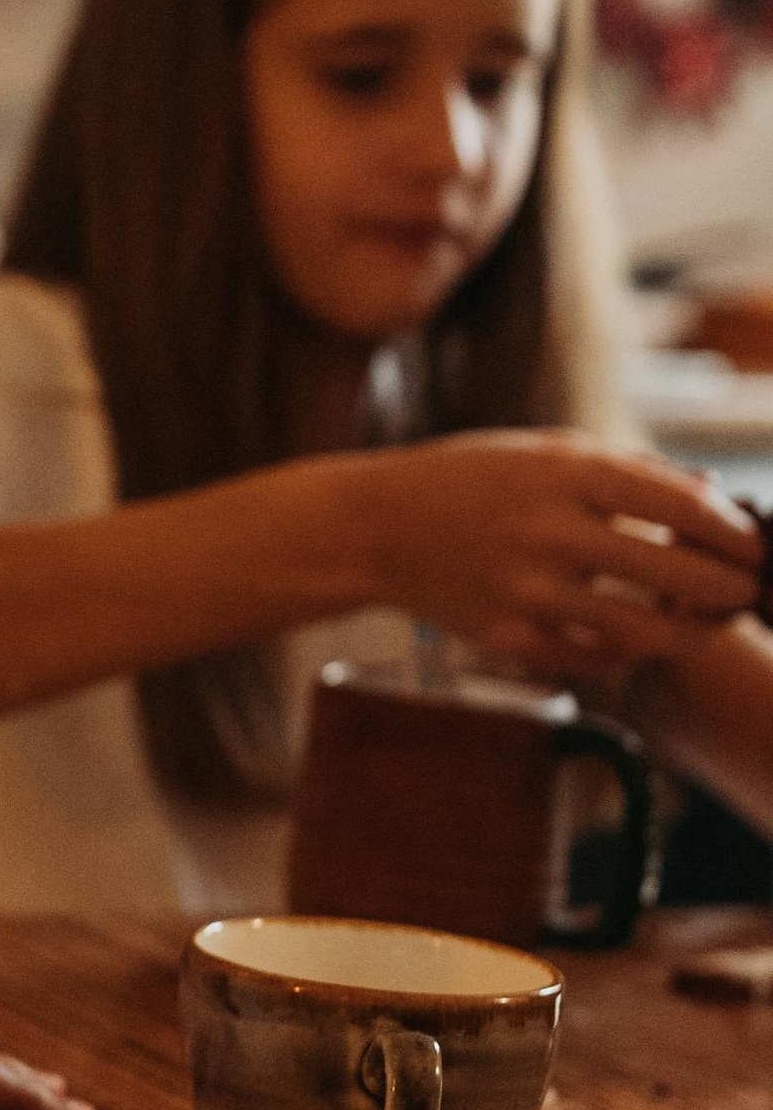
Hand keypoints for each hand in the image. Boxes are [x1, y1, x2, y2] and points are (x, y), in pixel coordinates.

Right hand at [353, 435, 761, 677]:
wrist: (375, 528)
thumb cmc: (470, 479)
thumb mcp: (546, 451)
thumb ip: (628, 471)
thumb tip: (712, 498)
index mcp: (565, 474)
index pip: (680, 507)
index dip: (732, 532)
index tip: (753, 543)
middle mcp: (549, 532)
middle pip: (675, 576)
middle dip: (729, 588)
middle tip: (746, 589)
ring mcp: (527, 591)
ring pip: (643, 631)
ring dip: (692, 631)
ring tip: (707, 621)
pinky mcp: (508, 636)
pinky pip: (595, 658)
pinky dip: (631, 651)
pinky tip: (643, 635)